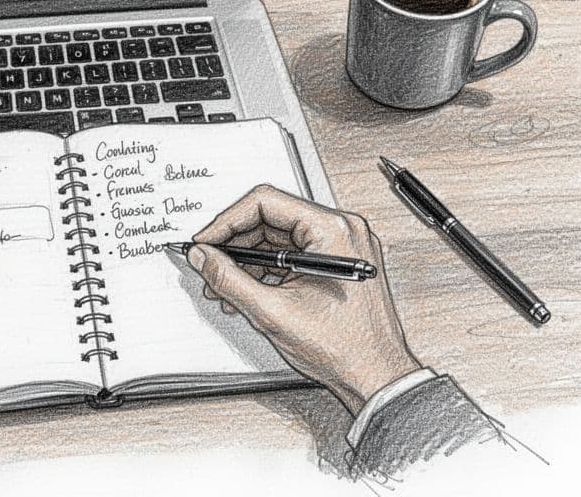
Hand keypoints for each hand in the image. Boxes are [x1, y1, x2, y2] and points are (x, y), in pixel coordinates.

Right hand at [188, 184, 420, 414]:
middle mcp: (341, 230)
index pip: (265, 202)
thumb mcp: (272, 311)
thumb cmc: (345, 349)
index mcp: (332, 230)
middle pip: (271, 219)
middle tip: (209, 265)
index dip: (227, 221)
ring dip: (248, 261)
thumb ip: (229, 279)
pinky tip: (247, 291)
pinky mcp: (338, 263)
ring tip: (224, 286)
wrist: (376, 377)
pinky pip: (293, 255)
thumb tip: (204, 258)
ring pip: (279, 239)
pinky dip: (267, 271)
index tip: (206, 241)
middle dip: (235, 245)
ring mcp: (342, 246)